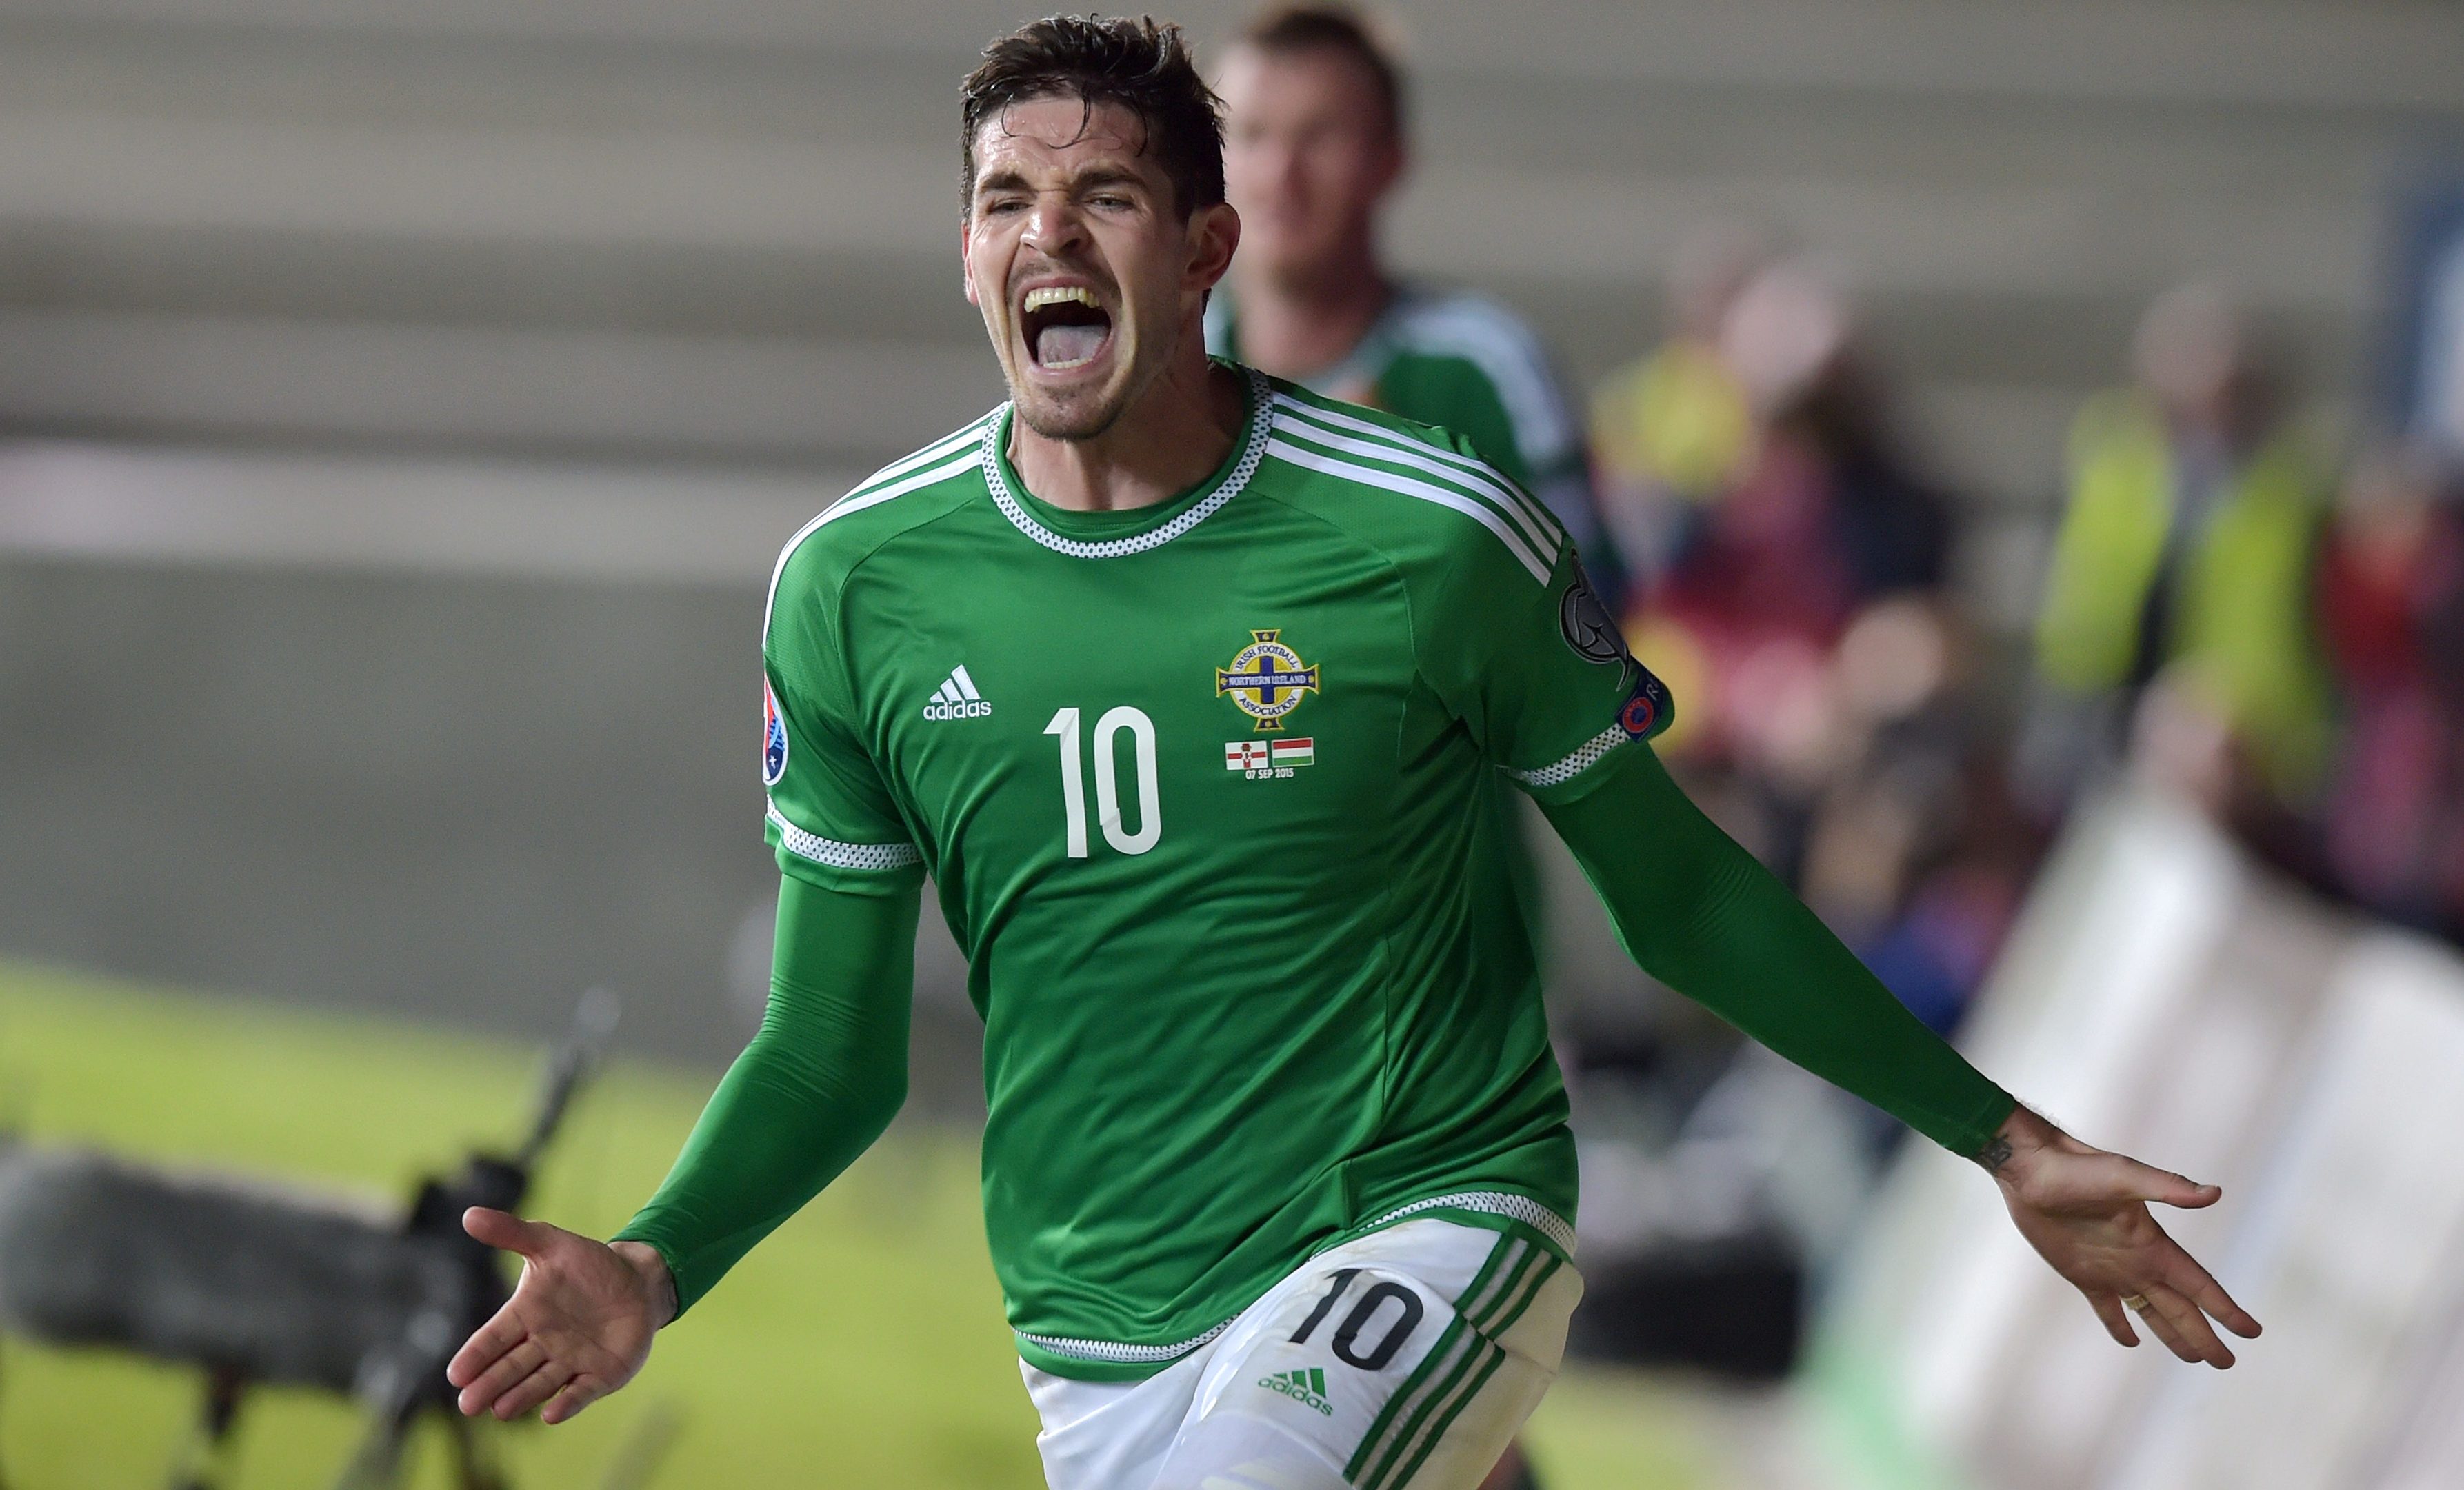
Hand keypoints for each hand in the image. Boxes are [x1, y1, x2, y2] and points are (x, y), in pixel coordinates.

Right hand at [447, 1208, 673, 1423]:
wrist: (637, 1281)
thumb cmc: (589, 1265)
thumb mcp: (551, 1243)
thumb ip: (512, 1233)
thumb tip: (468, 1215)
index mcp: (526, 1315)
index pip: (494, 1337)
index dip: (476, 1355)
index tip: (456, 1373)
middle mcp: (543, 1344)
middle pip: (511, 1367)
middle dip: (490, 1385)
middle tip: (467, 1404)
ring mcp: (570, 1362)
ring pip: (540, 1383)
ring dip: (521, 1397)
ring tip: (499, 1410)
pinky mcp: (600, 1375)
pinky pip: (581, 1392)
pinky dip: (567, 1404)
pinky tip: (550, 1415)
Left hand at [1982, 1107, 2261, 1367]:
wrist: (2031, 1168)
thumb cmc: (2077, 1168)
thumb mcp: (2124, 1177)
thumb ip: (2168, 1187)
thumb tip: (2214, 1193)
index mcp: (2154, 1244)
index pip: (2200, 1285)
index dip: (2226, 1309)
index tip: (2252, 1331)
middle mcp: (2139, 1260)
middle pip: (2181, 1307)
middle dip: (2205, 1335)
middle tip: (2227, 1363)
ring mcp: (2112, 1269)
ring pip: (2151, 1312)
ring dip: (2173, 1335)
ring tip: (2194, 1358)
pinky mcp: (2082, 1274)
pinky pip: (2107, 1308)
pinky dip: (2119, 1325)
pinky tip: (2131, 1342)